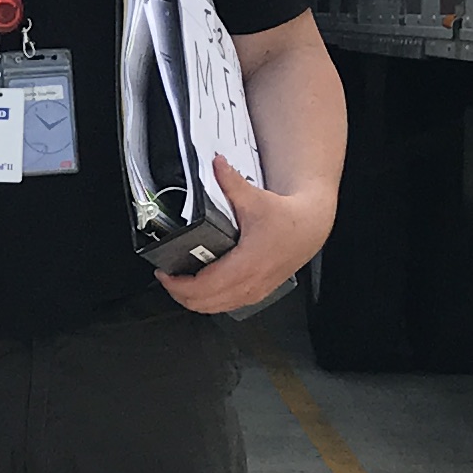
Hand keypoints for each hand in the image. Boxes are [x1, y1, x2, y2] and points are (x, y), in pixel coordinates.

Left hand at [160, 157, 333, 316]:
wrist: (309, 229)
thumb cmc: (287, 219)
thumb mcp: (255, 199)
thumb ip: (231, 182)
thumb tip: (216, 164)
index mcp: (246, 264)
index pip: (203, 287)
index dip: (177, 284)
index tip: (163, 273)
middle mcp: (250, 283)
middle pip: (203, 303)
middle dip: (179, 293)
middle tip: (167, 276)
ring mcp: (253, 292)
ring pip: (213, 308)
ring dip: (192, 299)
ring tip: (179, 282)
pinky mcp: (256, 294)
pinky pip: (225, 306)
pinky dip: (208, 301)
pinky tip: (200, 288)